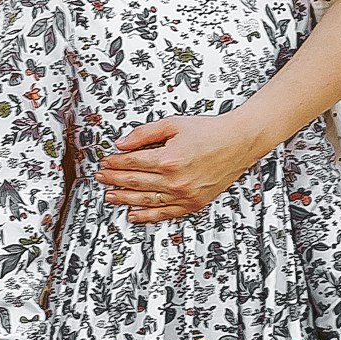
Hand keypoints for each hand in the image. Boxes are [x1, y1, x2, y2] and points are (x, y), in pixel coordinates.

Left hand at [98, 111, 260, 223]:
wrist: (239, 142)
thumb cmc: (210, 131)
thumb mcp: (174, 124)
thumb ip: (145, 133)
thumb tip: (122, 143)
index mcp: (169, 158)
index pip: (132, 163)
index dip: (115, 163)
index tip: (106, 162)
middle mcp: (176, 180)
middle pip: (135, 182)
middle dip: (114, 180)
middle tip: (101, 178)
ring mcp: (185, 194)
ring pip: (146, 200)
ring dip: (124, 199)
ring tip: (110, 196)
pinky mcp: (193, 203)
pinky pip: (165, 213)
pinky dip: (147, 216)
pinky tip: (134, 214)